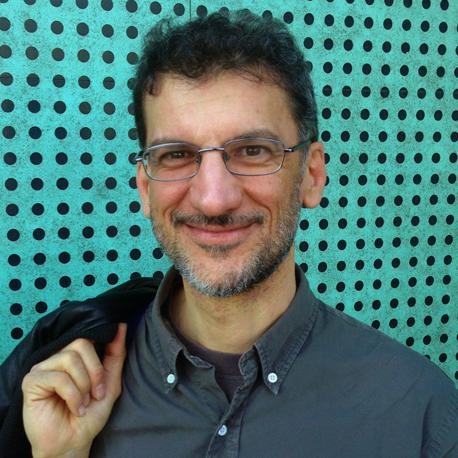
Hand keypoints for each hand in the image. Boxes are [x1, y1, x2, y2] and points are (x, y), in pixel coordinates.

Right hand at [22, 323, 126, 457]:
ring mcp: (43, 368)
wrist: (74, 442)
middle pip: (81, 344)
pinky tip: (74, 408)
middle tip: (96, 393)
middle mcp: (57, 357)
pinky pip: (58, 378)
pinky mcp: (31, 381)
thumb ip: (115, 354)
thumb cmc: (90, 413)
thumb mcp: (110, 382)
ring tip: (83, 403)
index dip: (102, 350)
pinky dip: (72, 396)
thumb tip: (121, 326)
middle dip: (95, 371)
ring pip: (70, 359)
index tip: (106, 375)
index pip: (90, 336)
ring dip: (83, 386)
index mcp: (75, 356)